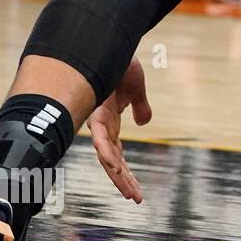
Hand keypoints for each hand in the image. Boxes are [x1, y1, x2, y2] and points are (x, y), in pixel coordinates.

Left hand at [87, 57, 151, 202]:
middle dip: (124, 181)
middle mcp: (101, 125)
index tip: (135, 191)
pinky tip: (115, 164)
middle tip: (136, 199)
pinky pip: (101, 137)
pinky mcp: (97, 112)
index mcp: (109, 122)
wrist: (107, 42)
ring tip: (129, 192)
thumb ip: (140, 106)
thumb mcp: (136, 87)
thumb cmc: (118, 63)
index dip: (125, 173)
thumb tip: (144, 122)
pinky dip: (108, 152)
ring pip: (107, 154)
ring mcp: (97, 120)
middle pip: (113, 160)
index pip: (118, 154)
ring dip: (117, 174)